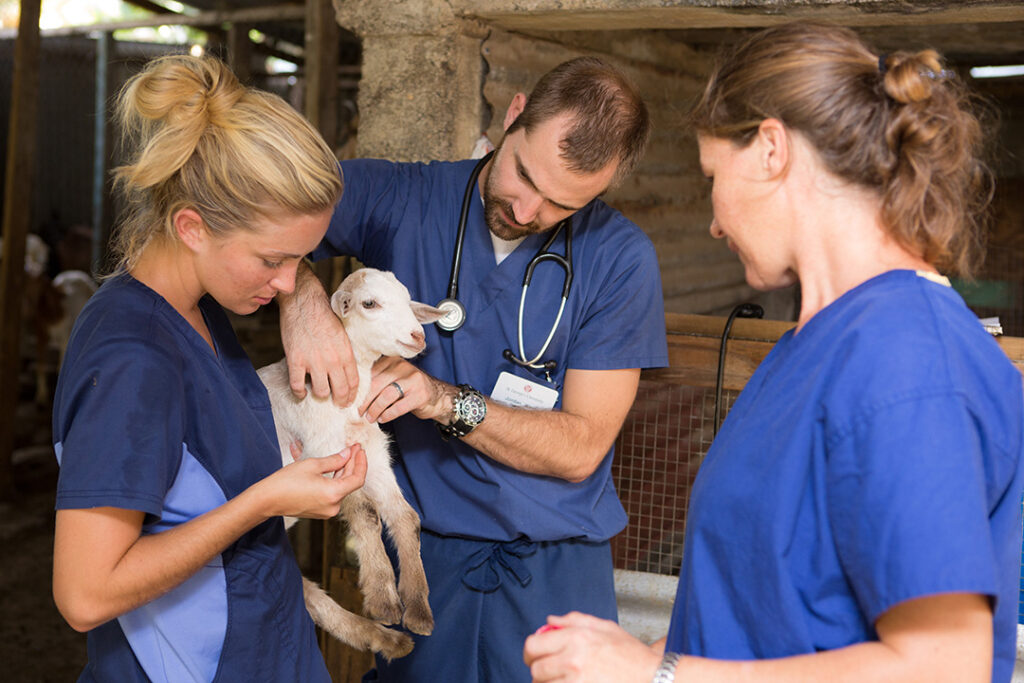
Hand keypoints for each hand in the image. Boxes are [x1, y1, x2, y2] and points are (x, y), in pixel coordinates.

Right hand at [256, 445, 367, 518]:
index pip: (358, 479)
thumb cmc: (286, 482)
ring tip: (345, 455)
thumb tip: (347, 454)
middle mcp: (333, 506)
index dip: (361, 462)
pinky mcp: (320, 511)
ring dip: (344, 472)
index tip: (359, 450)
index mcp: (333, 494)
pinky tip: (334, 468)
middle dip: (352, 464)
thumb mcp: (312, 465)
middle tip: (353, 449)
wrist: (267, 500)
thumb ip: (334, 460)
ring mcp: (327, 511)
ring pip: (342, 488)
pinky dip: (335, 480)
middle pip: (350, 483)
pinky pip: (333, 493)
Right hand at [279, 263, 358, 406]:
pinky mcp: (296, 360)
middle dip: (340, 401)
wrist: (304, 302)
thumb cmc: (323, 315)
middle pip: (340, 391)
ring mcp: (314, 361)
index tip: (349, 400)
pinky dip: (299, 393)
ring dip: (319, 395)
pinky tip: (301, 392)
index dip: (352, 395)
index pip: (354, 382)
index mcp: (346, 352)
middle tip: (337, 405)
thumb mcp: (342, 334)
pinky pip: (297, 386)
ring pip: (320, 392)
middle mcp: (333, 359)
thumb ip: (344, 352)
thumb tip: (345, 370)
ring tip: (317, 393)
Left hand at [360, 356, 454, 424]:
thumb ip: (376, 379)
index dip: (359, 388)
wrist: (436, 395)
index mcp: (392, 360)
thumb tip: (354, 394)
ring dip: (375, 409)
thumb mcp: (393, 378)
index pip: (370, 373)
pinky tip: (382, 419)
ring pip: (386, 396)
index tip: (352, 400)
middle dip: (365, 401)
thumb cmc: (408, 388)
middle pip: (376, 384)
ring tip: (370, 418)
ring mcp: (413, 380)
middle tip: (358, 412)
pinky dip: (387, 415)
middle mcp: (403, 367)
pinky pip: (398, 407)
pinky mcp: (420, 395)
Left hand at [523, 612, 661, 682]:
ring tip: (563, 681)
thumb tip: (550, 620)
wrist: (652, 678)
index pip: (533, 645)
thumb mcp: (605, 627)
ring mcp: (576, 682)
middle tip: (548, 672)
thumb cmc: (632, 655)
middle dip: (539, 671)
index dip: (530, 652)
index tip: (534, 656)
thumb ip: (574, 620)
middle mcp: (573, 660)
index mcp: (576, 638)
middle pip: (535, 670)